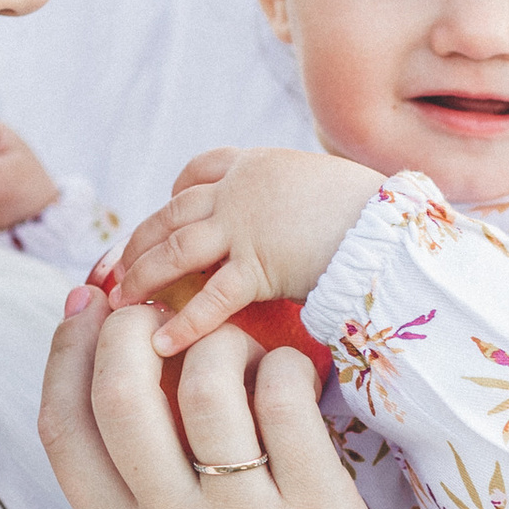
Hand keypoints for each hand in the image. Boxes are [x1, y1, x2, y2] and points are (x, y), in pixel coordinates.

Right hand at [38, 284, 411, 508]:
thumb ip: (145, 508)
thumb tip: (141, 401)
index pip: (63, 429)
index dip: (64, 354)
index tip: (86, 309)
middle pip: (122, 391)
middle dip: (130, 325)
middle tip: (161, 309)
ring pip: (208, 384)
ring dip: (220, 340)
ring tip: (242, 348)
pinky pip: (289, 404)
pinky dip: (286, 367)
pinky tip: (294, 376)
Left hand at [116, 146, 376, 355]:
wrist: (390, 225)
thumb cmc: (374, 210)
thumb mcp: (326, 185)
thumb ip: (298, 197)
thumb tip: (302, 214)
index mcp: (259, 163)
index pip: (200, 169)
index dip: (177, 192)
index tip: (165, 211)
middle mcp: (241, 189)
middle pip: (173, 212)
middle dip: (140, 242)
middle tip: (117, 270)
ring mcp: (245, 225)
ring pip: (176, 249)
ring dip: (144, 276)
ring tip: (123, 304)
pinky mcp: (258, 265)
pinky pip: (211, 298)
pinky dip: (184, 322)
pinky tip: (162, 345)